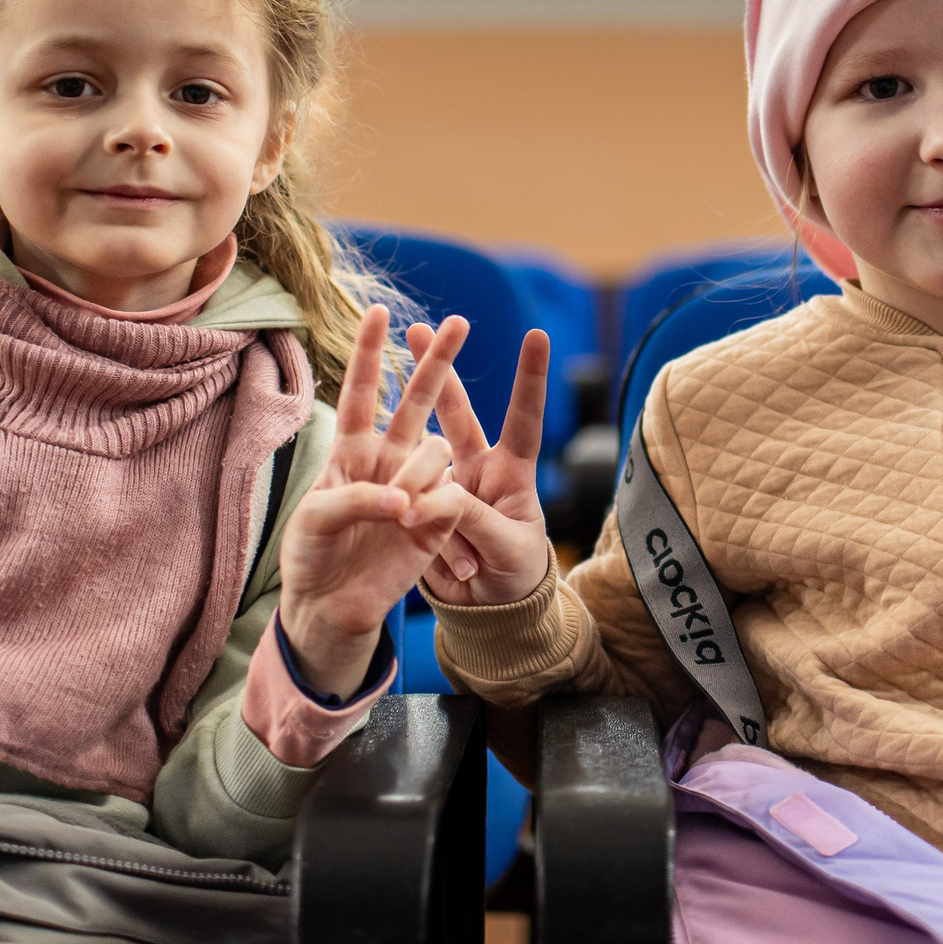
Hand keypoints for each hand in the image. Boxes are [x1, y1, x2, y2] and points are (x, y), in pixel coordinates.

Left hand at [277, 306, 471, 696]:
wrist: (331, 609)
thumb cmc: (310, 557)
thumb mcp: (314, 520)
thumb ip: (354, 498)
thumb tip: (402, 501)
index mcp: (351, 450)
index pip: (362, 392)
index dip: (371, 352)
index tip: (381, 311)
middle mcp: (386, 460)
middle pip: (415, 399)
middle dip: (436, 360)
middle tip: (458, 321)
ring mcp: (415, 486)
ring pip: (433, 452)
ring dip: (416, 476)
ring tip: (396, 518)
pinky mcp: (437, 520)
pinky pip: (448, 499)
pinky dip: (432, 509)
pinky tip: (410, 533)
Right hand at [411, 322, 552, 607]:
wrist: (487, 615)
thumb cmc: (516, 578)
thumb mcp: (507, 550)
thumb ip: (473, 519)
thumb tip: (433, 494)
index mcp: (511, 474)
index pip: (524, 419)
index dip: (530, 379)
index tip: (536, 334)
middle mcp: (476, 471)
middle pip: (456, 414)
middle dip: (437, 369)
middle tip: (416, 327)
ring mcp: (443, 489)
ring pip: (419, 456)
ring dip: (408, 460)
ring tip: (415, 515)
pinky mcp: (415, 512)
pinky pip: (407, 507)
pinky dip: (416, 530)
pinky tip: (451, 565)